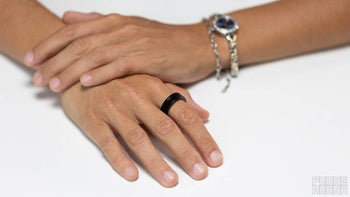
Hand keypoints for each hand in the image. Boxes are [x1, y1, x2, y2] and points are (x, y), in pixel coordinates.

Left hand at [24, 11, 214, 91]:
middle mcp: (121, 29)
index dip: (49, 44)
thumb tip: (68, 17)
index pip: (73, 31)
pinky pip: (120, 65)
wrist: (196, 45)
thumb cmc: (163, 41)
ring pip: (95, 55)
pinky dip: (102, 73)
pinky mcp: (149, 58)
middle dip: (54, 61)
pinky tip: (86, 82)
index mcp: (113, 22)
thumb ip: (97, 22)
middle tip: (36, 78)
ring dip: (71, 70)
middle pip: (79, 44)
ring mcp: (135, 42)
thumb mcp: (128, 28)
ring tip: (53, 84)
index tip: (32, 58)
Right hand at [60, 74, 222, 186]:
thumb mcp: (151, 82)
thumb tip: (204, 114)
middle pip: (165, 128)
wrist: (78, 71)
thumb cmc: (119, 79)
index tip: (214, 157)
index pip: (184, 115)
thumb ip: (179, 96)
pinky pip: (108, 142)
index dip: (201, 137)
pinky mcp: (93, 120)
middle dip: (185, 152)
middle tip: (199, 173)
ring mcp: (114, 108)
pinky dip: (120, 159)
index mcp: (154, 87)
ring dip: (156, 162)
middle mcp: (136, 97)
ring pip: (138, 138)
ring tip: (171, 181)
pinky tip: (132, 175)